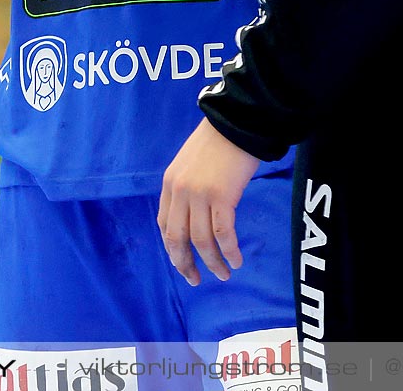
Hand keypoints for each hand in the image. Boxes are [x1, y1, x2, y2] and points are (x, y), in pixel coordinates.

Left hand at [159, 117, 259, 285]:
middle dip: (185, 263)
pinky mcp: (222, 196)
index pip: (165, 225)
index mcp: (170, 184)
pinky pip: (223, 233)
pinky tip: (237, 260)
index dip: (173, 249)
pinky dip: (229, 251)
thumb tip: (193, 214)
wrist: (237, 122)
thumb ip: (186, 187)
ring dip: (213, 262)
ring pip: (201, 240)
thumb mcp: (190, 163)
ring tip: (224, 274)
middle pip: (177, 238)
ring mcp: (199, 195)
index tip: (183, 264)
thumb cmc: (218, 142)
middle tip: (195, 280)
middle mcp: (180, 192)